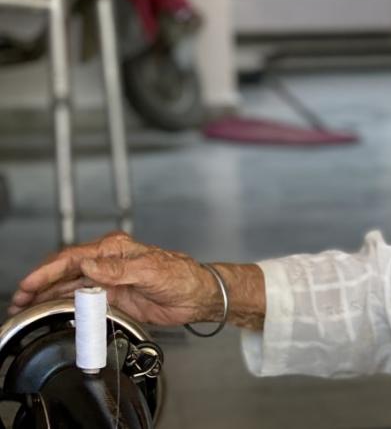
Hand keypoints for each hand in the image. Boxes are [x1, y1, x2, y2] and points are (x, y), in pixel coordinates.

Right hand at [8, 232, 220, 325]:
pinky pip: (84, 301)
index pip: (74, 258)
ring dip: (49, 297)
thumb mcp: (151, 270)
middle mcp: (109, 263)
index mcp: (115, 250)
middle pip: (66, 272)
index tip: (30, 283)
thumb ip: (118, 269)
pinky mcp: (115, 298)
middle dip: (40, 284)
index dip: (48, 270)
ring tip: (27, 308)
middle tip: (20, 299)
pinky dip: (66, 305)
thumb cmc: (182, 276)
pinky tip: (52, 311)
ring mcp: (110, 281)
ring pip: (71, 287)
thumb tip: (91, 266)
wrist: (198, 295)